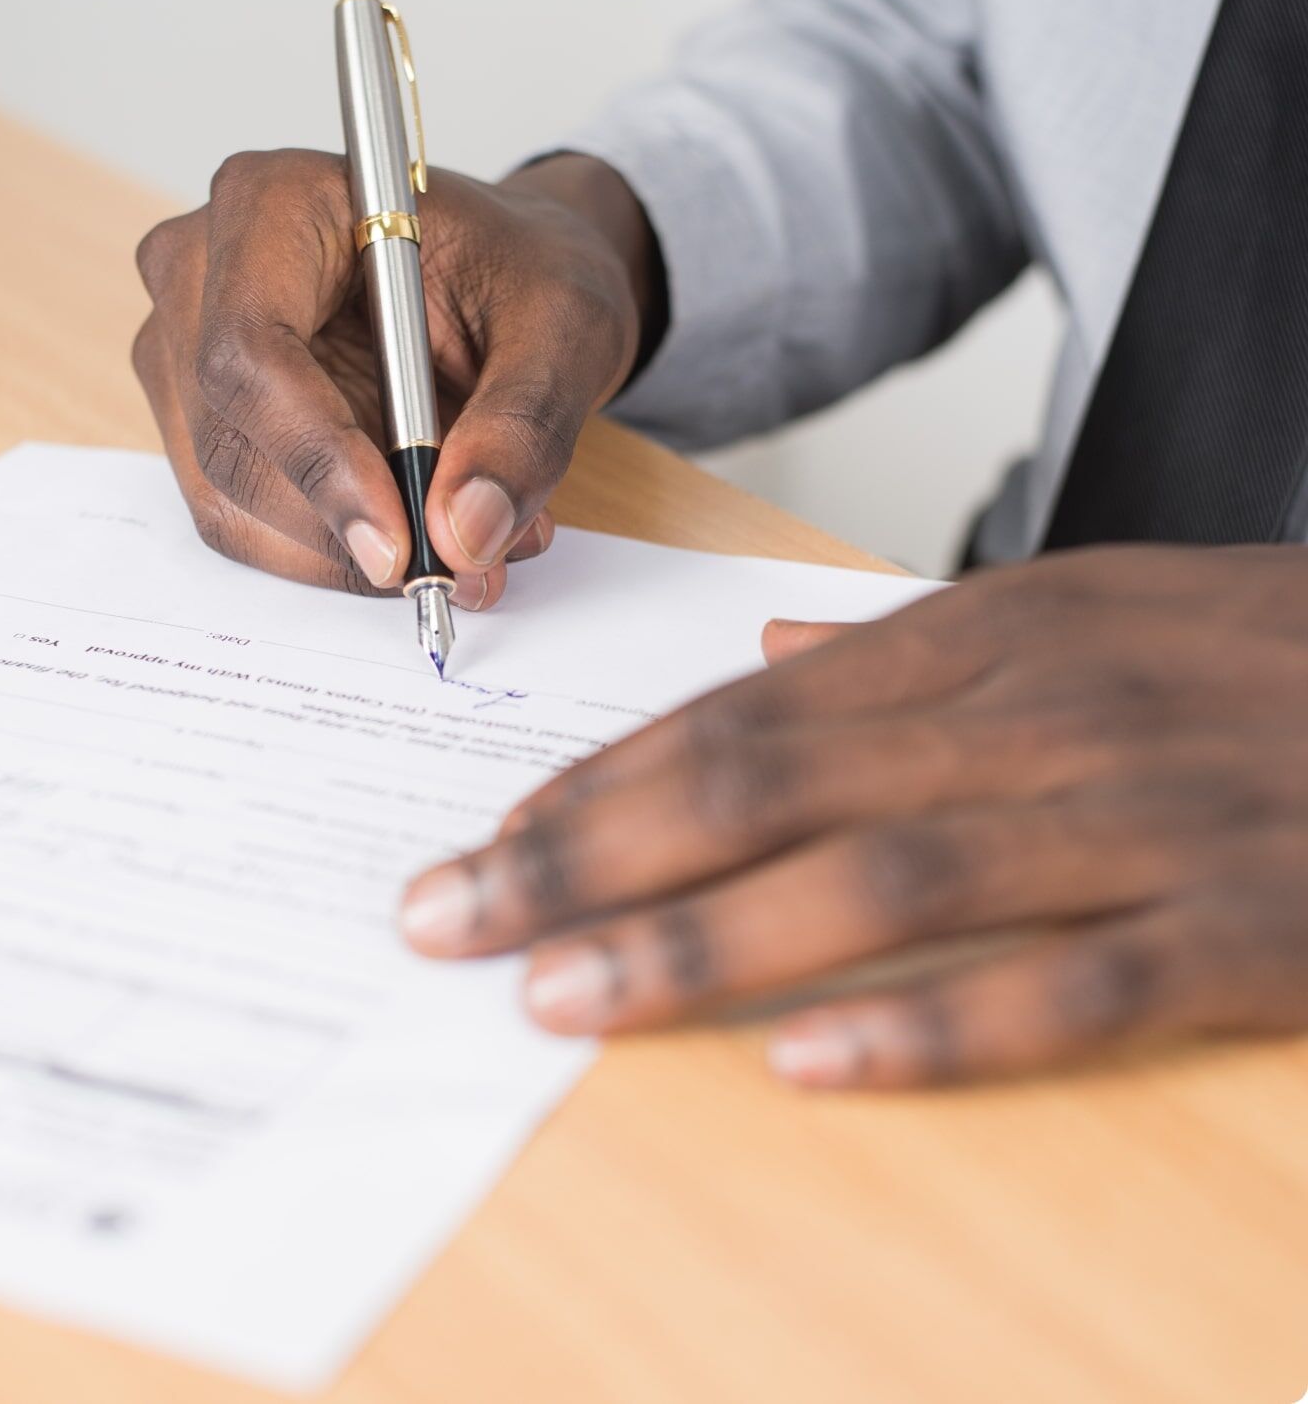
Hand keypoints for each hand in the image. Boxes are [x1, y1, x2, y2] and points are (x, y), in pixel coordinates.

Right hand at [131, 151, 661, 607]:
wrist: (506, 281)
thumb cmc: (522, 271)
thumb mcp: (564, 329)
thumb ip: (523, 427)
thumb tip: (464, 532)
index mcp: (274, 203)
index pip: (251, 351)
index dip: (318, 458)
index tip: (398, 543)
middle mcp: (201, 272)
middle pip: (231, 442)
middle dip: (344, 527)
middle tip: (460, 565)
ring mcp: (185, 352)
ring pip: (231, 499)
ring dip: (345, 551)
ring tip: (466, 545)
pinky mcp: (204, 421)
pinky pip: (245, 521)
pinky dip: (332, 551)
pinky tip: (417, 531)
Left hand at [398, 546, 1307, 1087]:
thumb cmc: (1262, 658)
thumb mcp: (1086, 609)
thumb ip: (913, 642)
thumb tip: (770, 649)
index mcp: (985, 638)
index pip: (739, 712)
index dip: (599, 780)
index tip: (484, 841)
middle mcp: (1032, 717)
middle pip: (762, 786)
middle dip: (585, 857)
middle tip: (449, 920)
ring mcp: (1135, 823)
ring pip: (875, 884)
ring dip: (701, 943)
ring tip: (561, 999)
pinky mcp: (1241, 930)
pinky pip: (1061, 989)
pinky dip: (929, 1030)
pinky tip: (806, 1067)